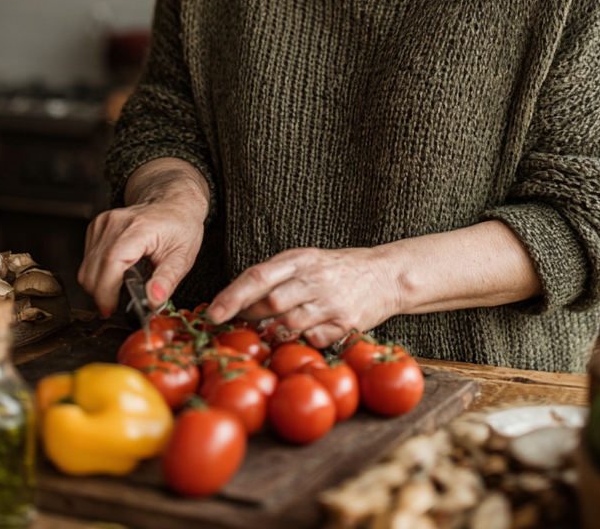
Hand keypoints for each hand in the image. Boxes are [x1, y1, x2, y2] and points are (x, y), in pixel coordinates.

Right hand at [78, 158, 207, 317]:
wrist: (172, 201)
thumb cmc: (180, 226)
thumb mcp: (183, 256)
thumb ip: (167, 280)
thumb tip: (154, 301)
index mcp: (139, 228)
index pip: (111, 263)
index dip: (105, 291)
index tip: (110, 309)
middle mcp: (116, 223)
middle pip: (92, 269)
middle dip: (102, 294)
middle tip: (120, 302)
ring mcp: (103, 222)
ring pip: (86, 267)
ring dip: (100, 284)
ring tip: (124, 281)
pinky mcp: (96, 226)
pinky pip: (87, 259)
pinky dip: (99, 271)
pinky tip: (119, 268)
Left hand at [207, 246, 400, 349]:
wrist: (387, 274)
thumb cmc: (338, 270)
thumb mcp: (307, 261)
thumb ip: (276, 276)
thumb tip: (238, 301)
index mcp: (300, 258)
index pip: (258, 276)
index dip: (232, 296)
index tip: (212, 314)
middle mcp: (314, 278)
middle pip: (270, 302)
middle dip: (249, 318)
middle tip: (237, 327)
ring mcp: (330, 301)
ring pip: (288, 324)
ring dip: (273, 333)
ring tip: (269, 333)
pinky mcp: (345, 323)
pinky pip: (312, 340)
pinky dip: (301, 342)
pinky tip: (303, 335)